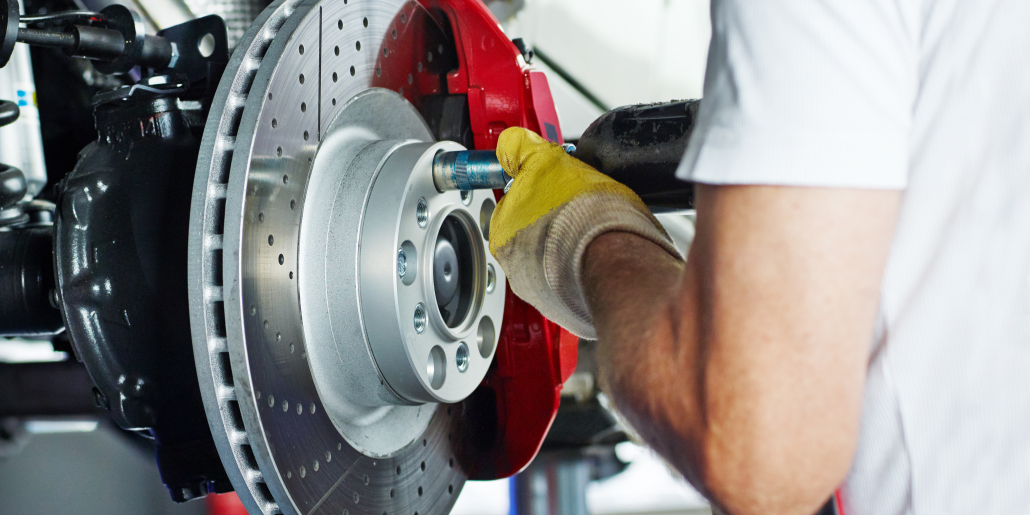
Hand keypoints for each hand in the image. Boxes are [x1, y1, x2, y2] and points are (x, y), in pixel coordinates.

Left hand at [489, 127, 681, 337]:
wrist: (620, 263)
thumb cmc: (587, 217)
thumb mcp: (549, 162)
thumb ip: (524, 150)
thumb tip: (513, 142)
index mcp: (503, 231)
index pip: (513, 204)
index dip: (538, 191)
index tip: (555, 189)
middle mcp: (515, 267)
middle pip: (533, 234)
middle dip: (555, 221)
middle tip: (579, 209)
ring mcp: (541, 292)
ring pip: (555, 261)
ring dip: (571, 247)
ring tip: (594, 233)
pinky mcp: (569, 309)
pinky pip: (575, 284)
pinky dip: (587, 272)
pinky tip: (600, 258)